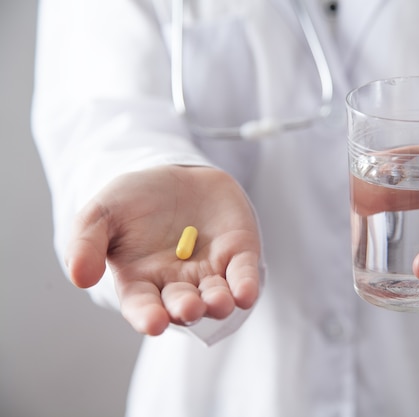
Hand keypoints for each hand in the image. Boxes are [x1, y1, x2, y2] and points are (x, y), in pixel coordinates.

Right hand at [65, 166, 260, 335]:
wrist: (176, 175)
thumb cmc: (135, 200)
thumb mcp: (103, 213)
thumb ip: (87, 242)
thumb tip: (79, 276)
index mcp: (141, 280)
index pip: (142, 306)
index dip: (147, 316)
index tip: (153, 324)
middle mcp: (177, 283)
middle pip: (182, 304)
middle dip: (186, 308)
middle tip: (187, 308)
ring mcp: (210, 271)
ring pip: (216, 296)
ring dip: (218, 302)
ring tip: (218, 302)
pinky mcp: (238, 255)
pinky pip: (243, 275)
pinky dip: (246, 285)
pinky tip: (245, 294)